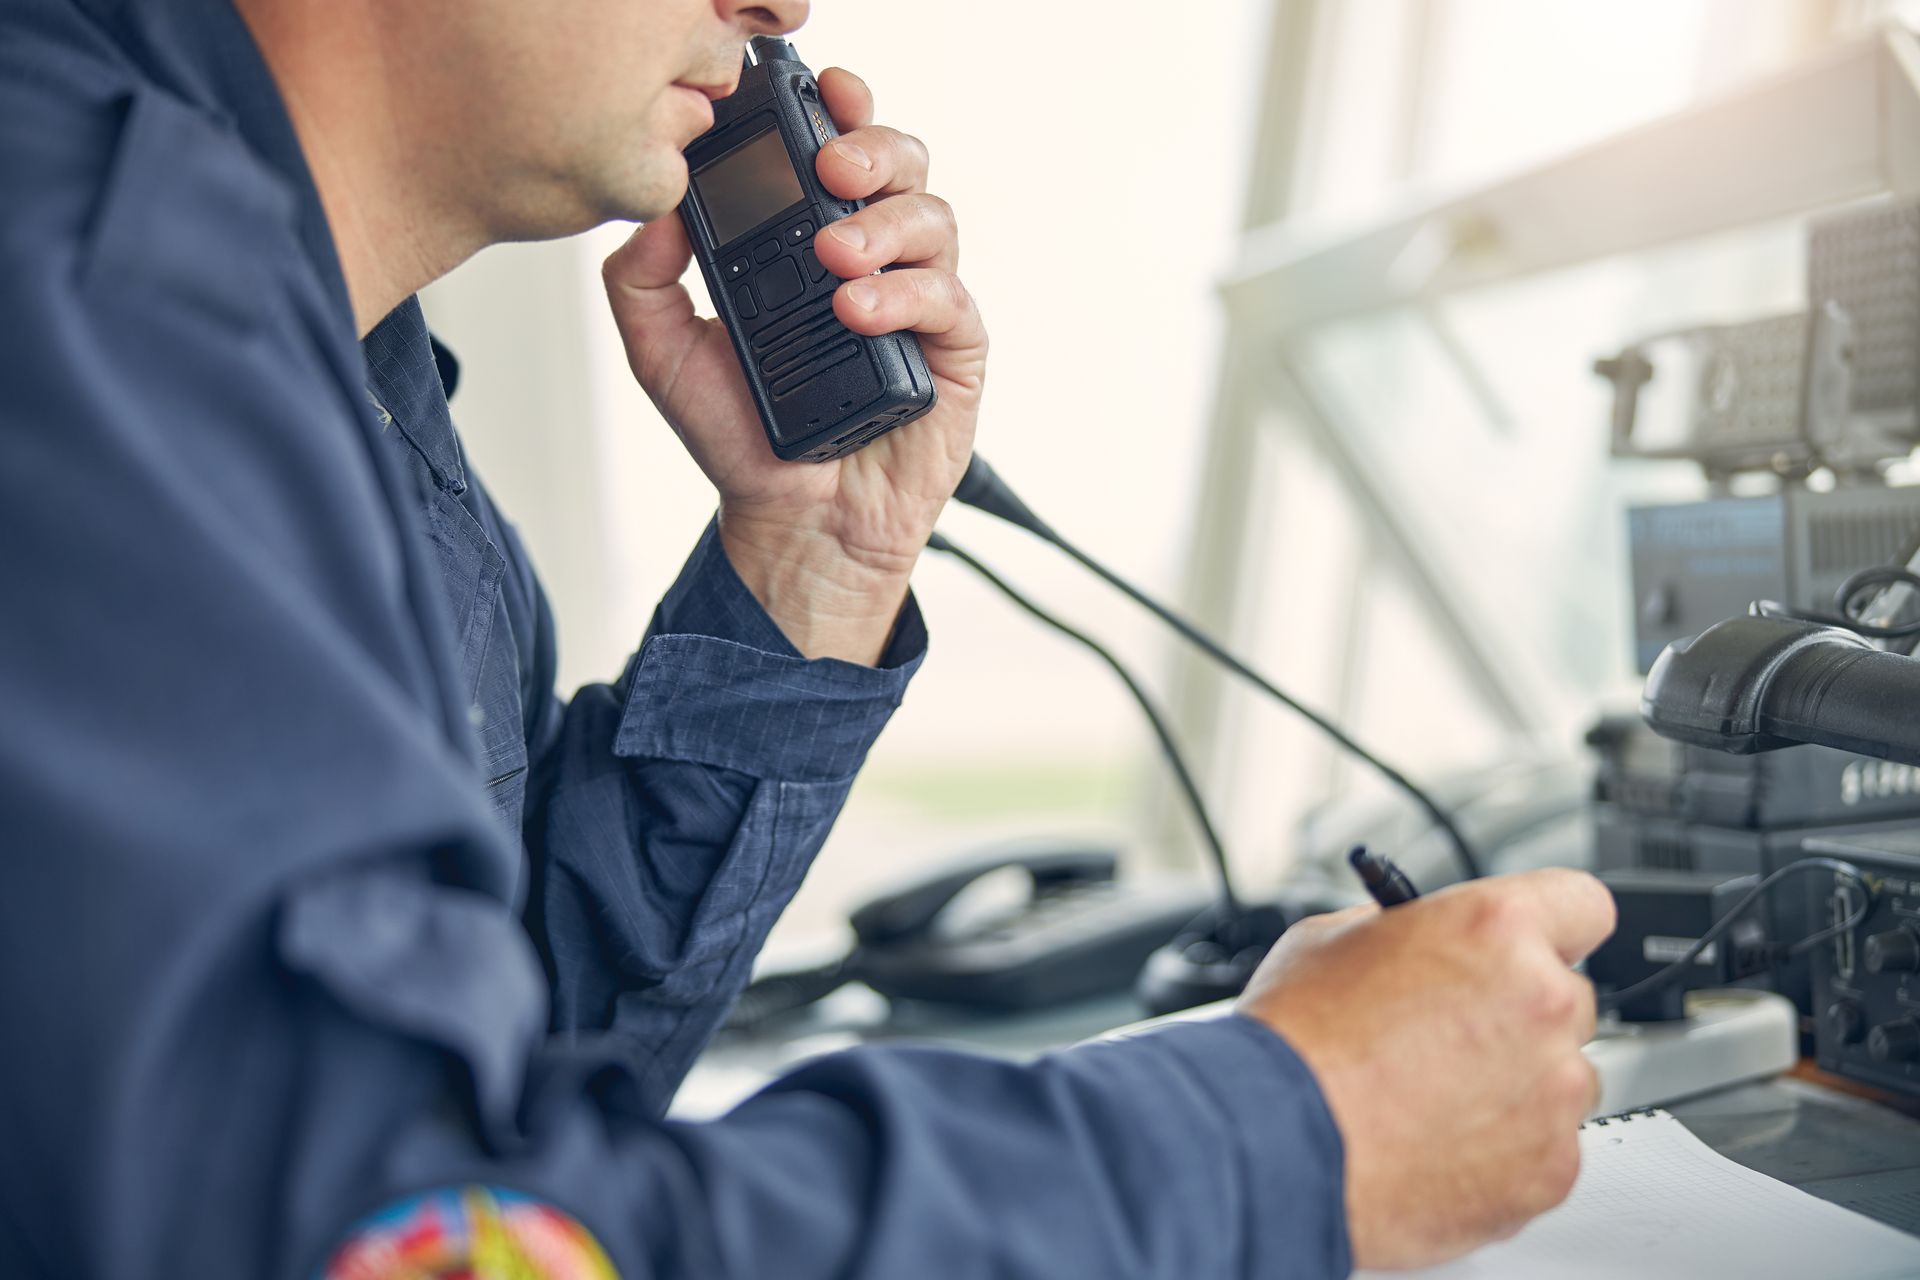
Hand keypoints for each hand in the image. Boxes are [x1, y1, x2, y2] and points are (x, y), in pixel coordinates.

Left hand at [604, 67, 984, 663]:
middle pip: (901, 164)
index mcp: (812, 242)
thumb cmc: (744, 439)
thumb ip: (643, 282)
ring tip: (835, 259)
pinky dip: (906, 293)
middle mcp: (874, 259)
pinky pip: (950, 298)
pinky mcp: (952, 354)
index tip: (816, 93)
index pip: (837, 152)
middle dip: (870, 147)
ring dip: (883, 224)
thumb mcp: (664, 356)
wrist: (791, 526)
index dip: (837, 111)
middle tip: (827, 168)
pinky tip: (860, 311)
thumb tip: (657, 210)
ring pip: (934, 219)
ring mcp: (919, 303)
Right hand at [1236, 869, 1615, 1269]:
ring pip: (1561, 1078)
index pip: (1584, 903)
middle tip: (1455, 1035)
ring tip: (1435, 1100)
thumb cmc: (1295, 1045)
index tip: (1537, 946)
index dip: (1553, 925)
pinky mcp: (1551, 1166)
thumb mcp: (1332, 940)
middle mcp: (1542, 1001)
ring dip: (1518, 1084)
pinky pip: (1548, 1148)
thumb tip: (1420, 944)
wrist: (1276, 1143)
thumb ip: (1403, 933)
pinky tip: (1439, 1143)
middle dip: (1521, 1014)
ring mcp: (1554, 1090)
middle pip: (1568, 999)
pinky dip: (1507, 1150)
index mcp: (1496, 928)